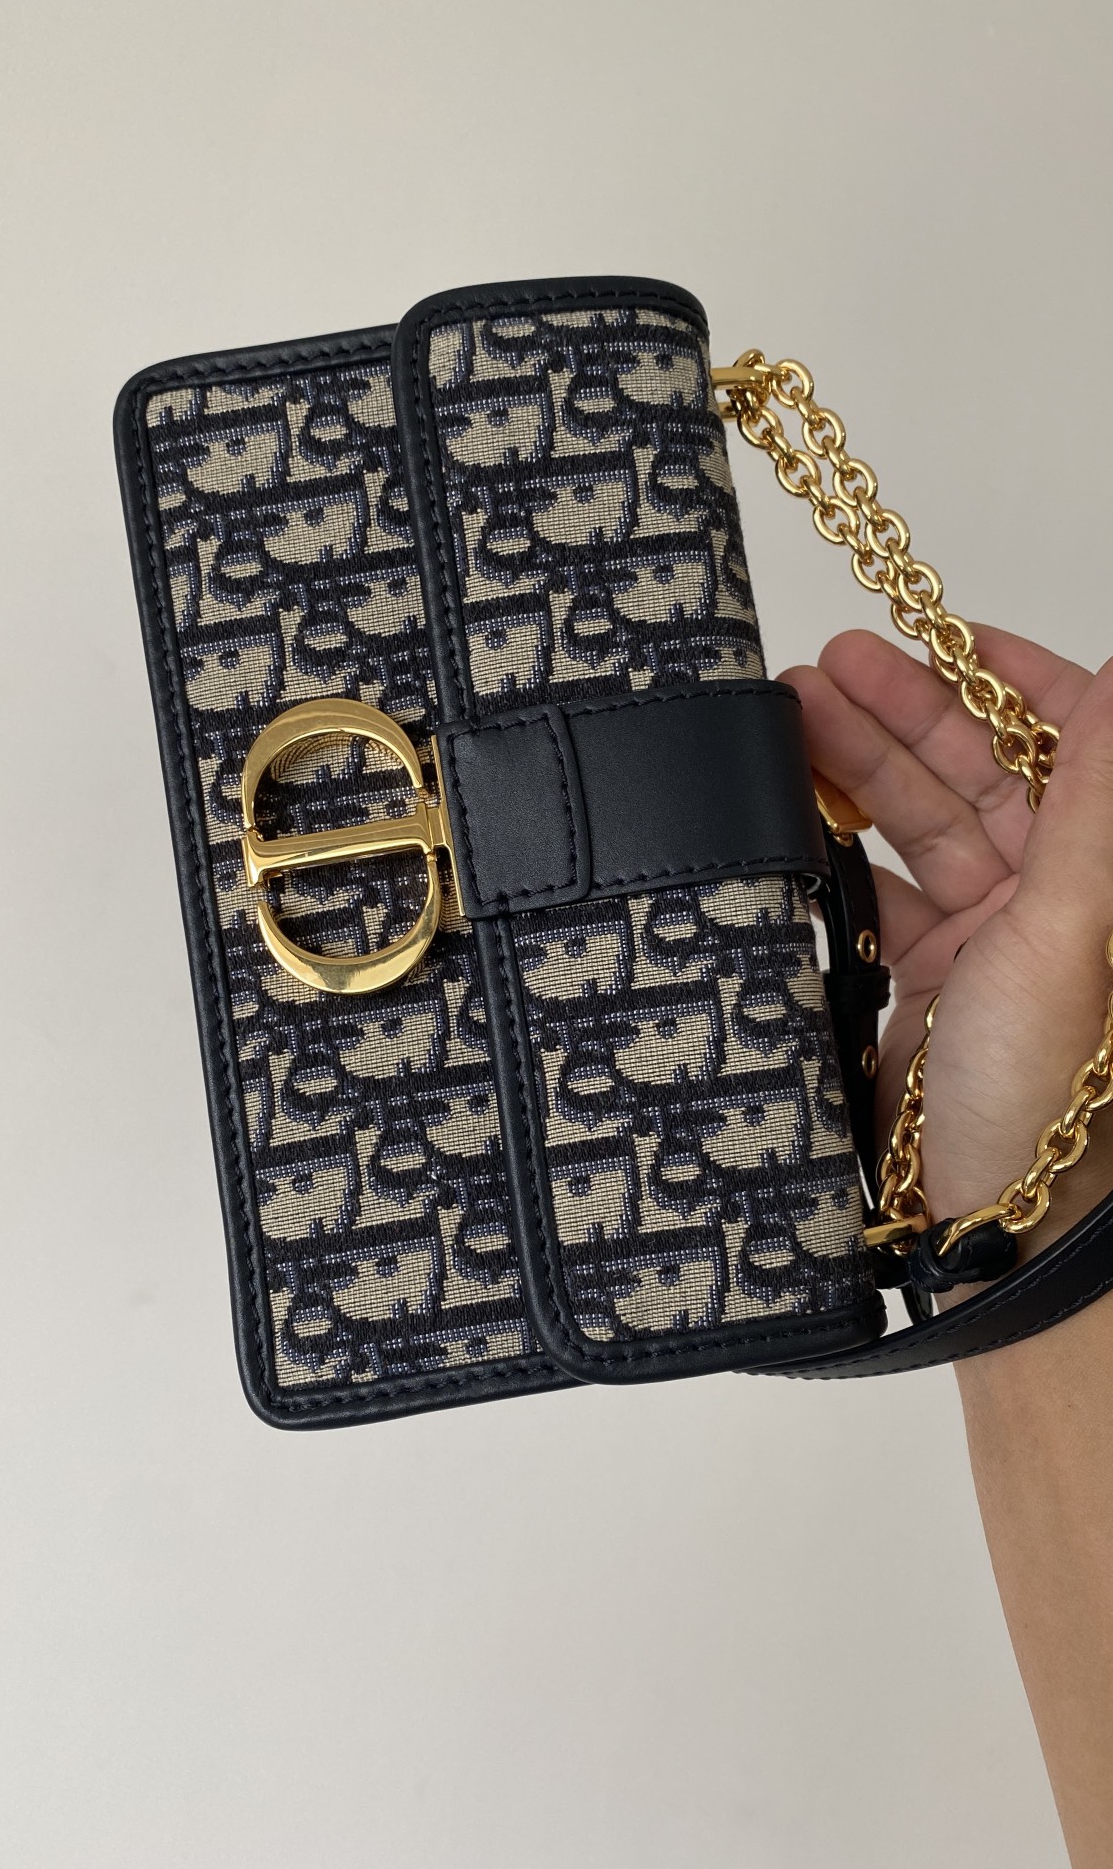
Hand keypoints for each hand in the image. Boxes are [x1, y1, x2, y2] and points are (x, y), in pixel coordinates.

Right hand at [781, 627, 1112, 1249]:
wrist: (989, 1231)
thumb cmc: (1046, 1100)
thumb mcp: (1069, 933)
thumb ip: (1089, 805)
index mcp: (1096, 877)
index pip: (1064, 742)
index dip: (1002, 680)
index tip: (936, 637)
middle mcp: (1051, 902)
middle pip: (977, 774)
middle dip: (902, 715)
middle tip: (823, 670)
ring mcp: (985, 943)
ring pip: (917, 828)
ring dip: (858, 773)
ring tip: (786, 723)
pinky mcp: (921, 985)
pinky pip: (873, 895)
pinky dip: (832, 856)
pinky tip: (790, 820)